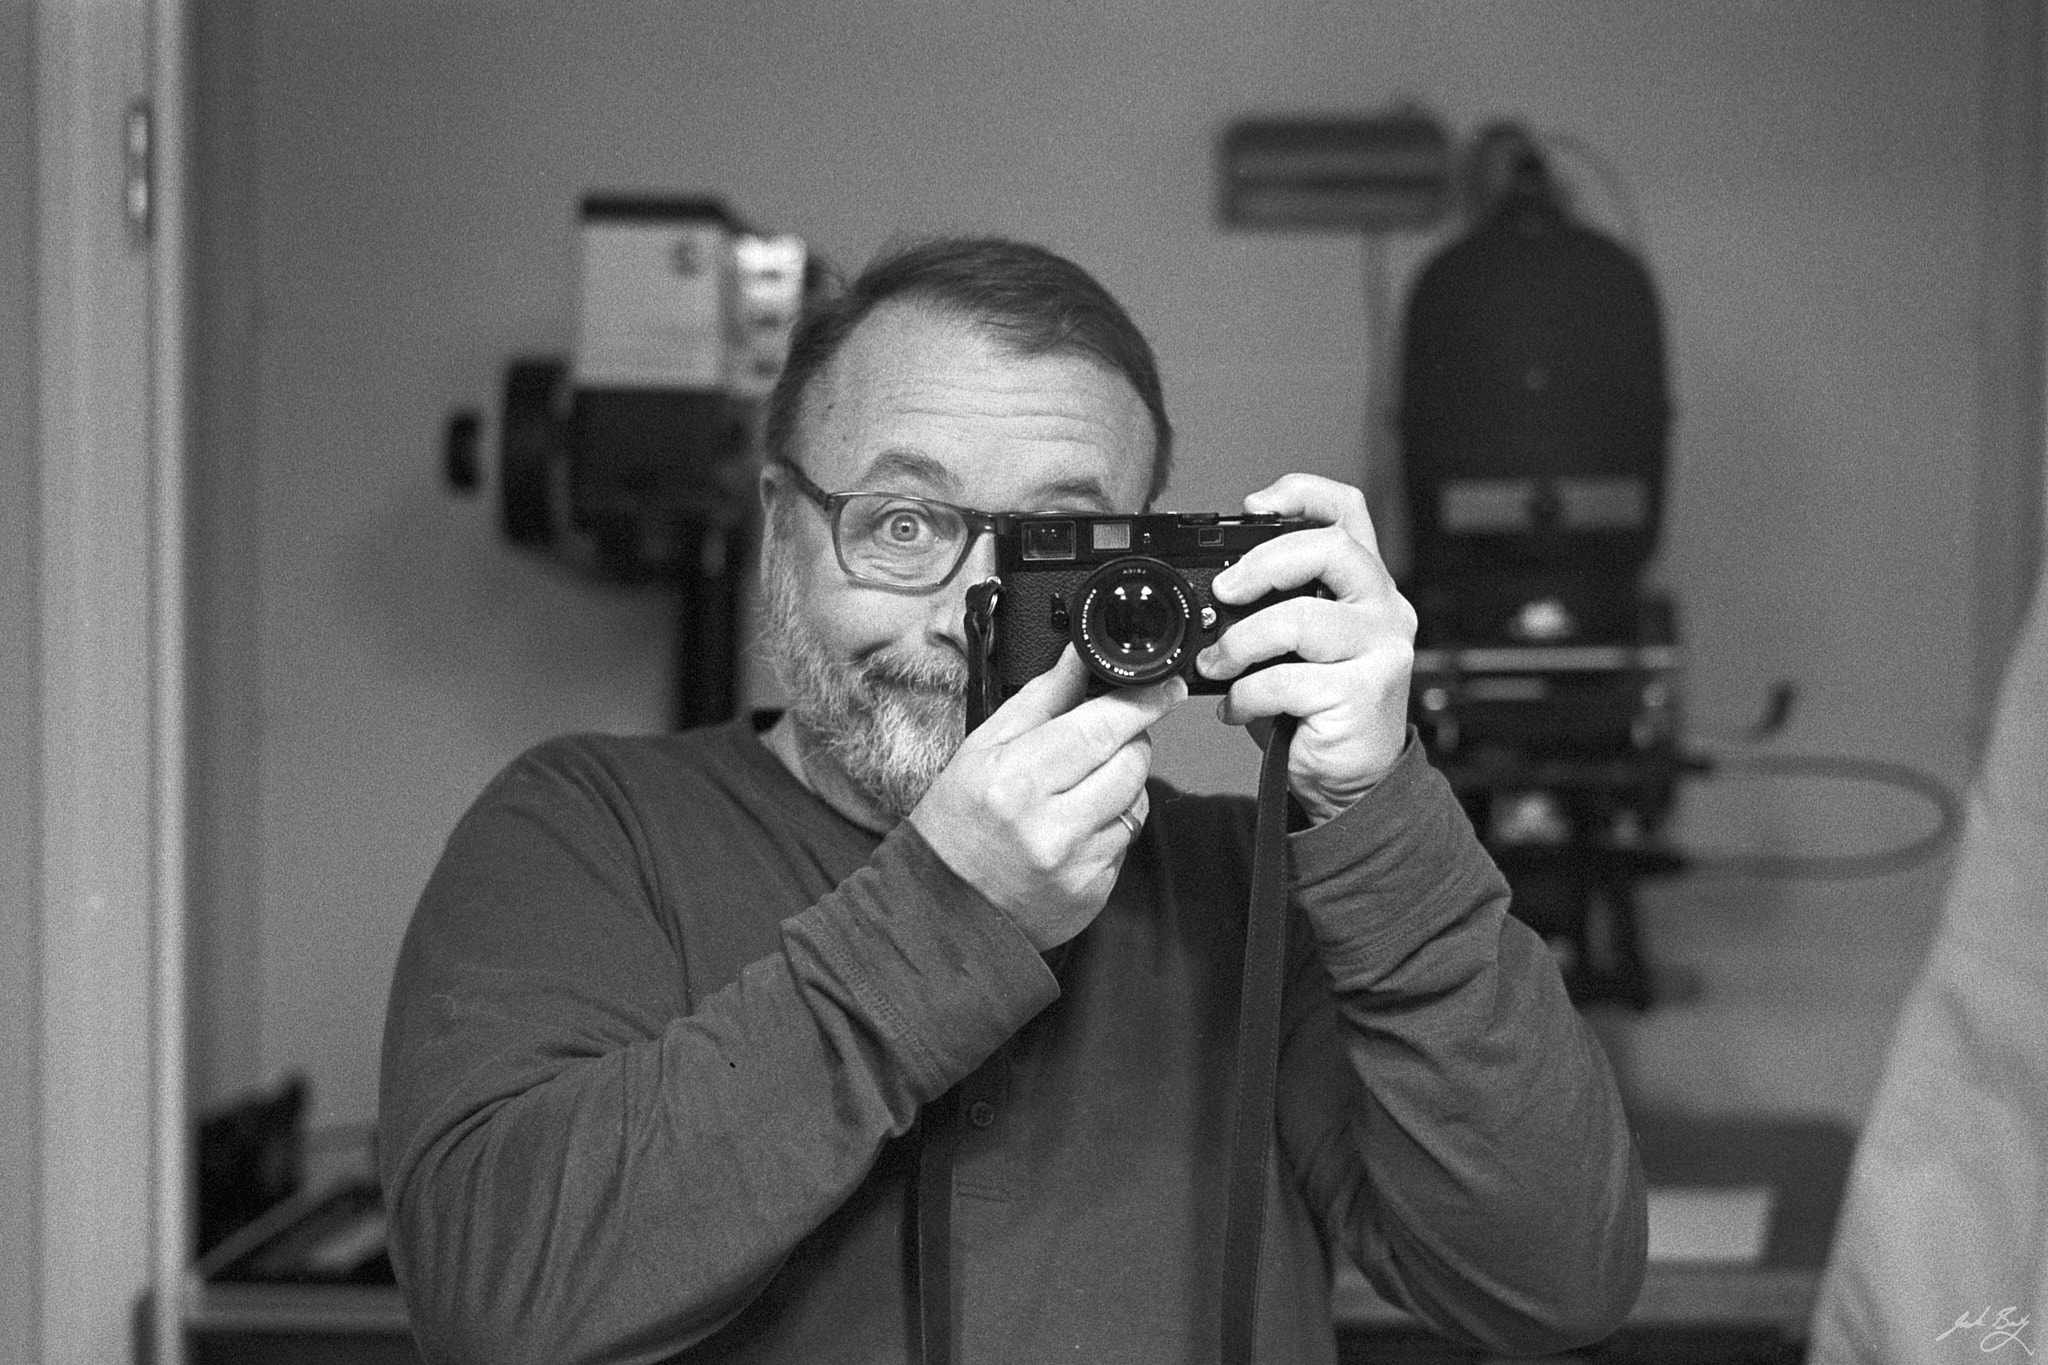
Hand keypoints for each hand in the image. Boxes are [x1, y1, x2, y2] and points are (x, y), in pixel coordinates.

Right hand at [910, 647, 1185, 950]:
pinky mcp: (1093, 892)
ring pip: (1137, 801)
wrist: (946, 908)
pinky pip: (1126, 842)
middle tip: (1104, 740)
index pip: (1100, 729)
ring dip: (1123, 784)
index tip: (1165, 688)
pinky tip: (1075, 829)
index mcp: (1016, 779)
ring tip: (1079, 789)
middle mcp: (1050, 825)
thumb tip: (1078, 658)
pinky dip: (1111, 826)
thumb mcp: (983, 749)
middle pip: (1131, 762)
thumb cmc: (957, 822)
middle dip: (1131, 740)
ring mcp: (1076, 864)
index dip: (1141, 704)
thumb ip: (1040, 700)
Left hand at [1196, 474, 1416, 823]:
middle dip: (1262, 564)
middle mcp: (1386, 608)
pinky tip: (1236, 709)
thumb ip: (1273, 608)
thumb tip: (1209, 596)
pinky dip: (1245, 696)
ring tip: (1217, 664)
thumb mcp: (1296, 647)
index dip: (1302, 494)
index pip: (1348, 511)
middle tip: (1223, 592)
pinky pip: (1286, 680)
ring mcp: (1381, 650)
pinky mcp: (1363, 694)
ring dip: (1241, 641)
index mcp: (1366, 585)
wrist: (1353, 782)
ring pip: (1301, 619)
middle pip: (1330, 549)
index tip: (1252, 506)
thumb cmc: (1316, 709)